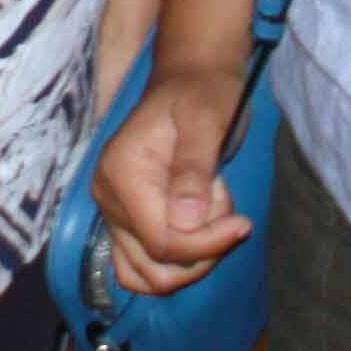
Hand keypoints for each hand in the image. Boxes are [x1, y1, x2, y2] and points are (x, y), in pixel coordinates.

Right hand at [93, 62, 255, 296]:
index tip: (243, 224)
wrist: (192, 77)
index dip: (206, 244)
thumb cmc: (203, 91)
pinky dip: (177, 260)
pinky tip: (201, 227)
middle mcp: (108, 198)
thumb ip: (193, 169)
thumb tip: (185, 222)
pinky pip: (143, 264)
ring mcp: (114, 211)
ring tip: (213, 213)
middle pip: (155, 265)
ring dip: (192, 259)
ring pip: (148, 274)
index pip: (161, 241)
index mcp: (121, 173)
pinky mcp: (127, 218)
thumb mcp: (205, 119)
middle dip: (203, 251)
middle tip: (229, 210)